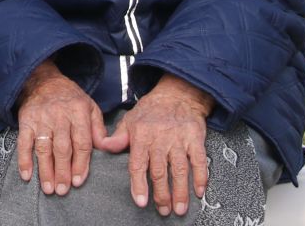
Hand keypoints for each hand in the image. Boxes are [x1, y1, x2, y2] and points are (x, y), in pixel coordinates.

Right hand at [14, 60, 106, 195]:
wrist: (43, 80)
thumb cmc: (70, 98)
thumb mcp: (90, 107)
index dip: (81, 164)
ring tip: (48, 189)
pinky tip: (26, 175)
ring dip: (45, 170)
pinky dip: (24, 159)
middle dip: (63, 171)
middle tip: (63, 190)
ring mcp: (41, 118)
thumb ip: (98, 128)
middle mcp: (60, 115)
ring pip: (44, 148)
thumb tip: (105, 148)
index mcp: (78, 111)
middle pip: (62, 148)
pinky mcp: (26, 120)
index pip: (82, 142)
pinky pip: (24, 142)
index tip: (79, 181)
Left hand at [95, 75, 213, 215]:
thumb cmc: (151, 110)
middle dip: (161, 194)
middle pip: (160, 171)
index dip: (139, 184)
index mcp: (142, 135)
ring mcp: (179, 139)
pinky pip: (199, 160)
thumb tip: (103, 146)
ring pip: (179, 169)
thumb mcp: (130, 120)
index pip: (138, 164)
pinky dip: (200, 176)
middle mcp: (160, 138)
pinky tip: (199, 191)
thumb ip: (118, 137)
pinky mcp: (196, 138)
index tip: (141, 201)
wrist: (177, 93)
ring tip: (179, 208)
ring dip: (180, 191)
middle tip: (164, 210)